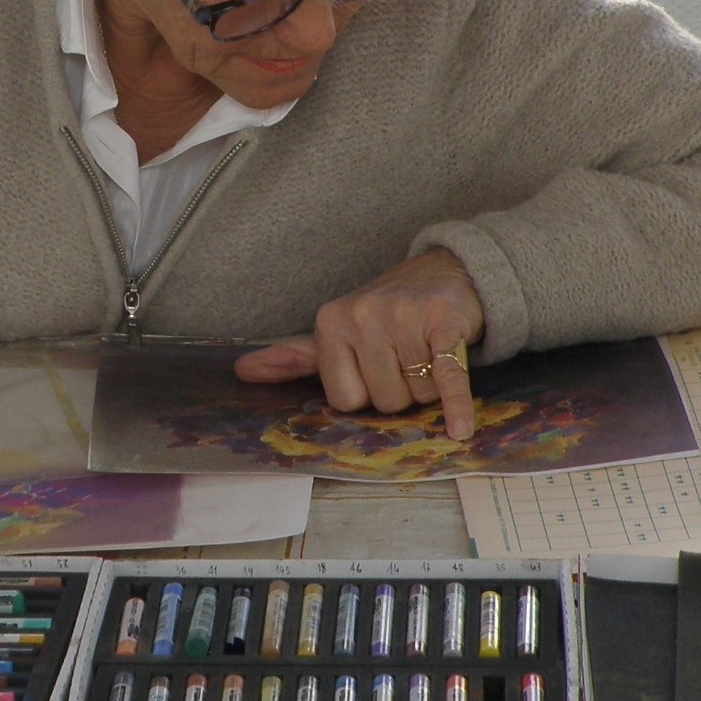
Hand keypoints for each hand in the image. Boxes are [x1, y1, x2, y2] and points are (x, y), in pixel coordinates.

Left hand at [234, 248, 484, 439]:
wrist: (447, 272)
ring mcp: (403, 317)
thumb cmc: (388, 312)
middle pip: (382, 401)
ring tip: (427, 354)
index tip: (375, 370)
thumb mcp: (338, 329)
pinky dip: (456, 406)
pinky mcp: (444, 323)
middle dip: (399, 391)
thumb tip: (242, 371)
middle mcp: (363, 316)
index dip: (365, 394)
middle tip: (406, 359)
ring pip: (416, 396)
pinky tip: (459, 429)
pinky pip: (448, 379)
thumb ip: (294, 356)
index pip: (343, 400)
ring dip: (428, 388)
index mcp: (331, 322)